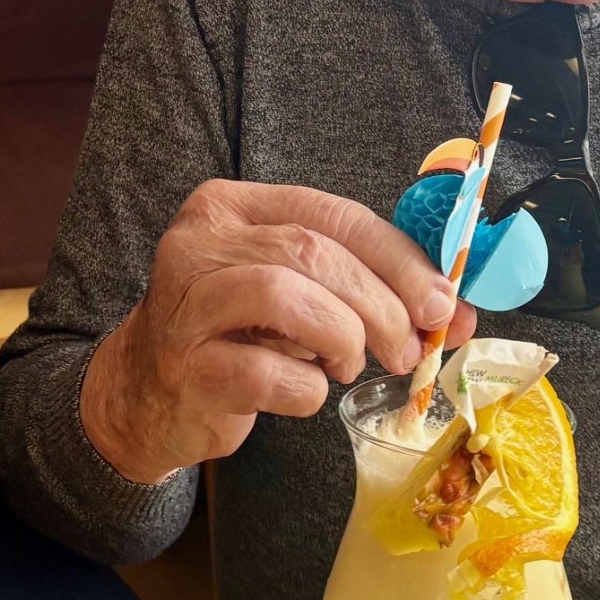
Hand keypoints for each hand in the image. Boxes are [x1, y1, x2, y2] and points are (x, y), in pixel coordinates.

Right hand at [79, 180, 466, 483]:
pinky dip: (305, 389)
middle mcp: (198, 242)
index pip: (330, 213)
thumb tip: (453, 313)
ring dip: (343, 338)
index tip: (441, 301)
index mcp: (229, 205)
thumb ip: (364, 287)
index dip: (397, 257)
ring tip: (349, 365)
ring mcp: (184, 304)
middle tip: (408, 348)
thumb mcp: (294, 291)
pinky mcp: (185, 368)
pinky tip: (301, 391)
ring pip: (286, 296)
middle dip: (381, 303)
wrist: (146, 394)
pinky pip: (267, 373)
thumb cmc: (234, 334)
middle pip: (312, 251)